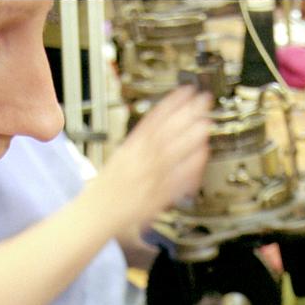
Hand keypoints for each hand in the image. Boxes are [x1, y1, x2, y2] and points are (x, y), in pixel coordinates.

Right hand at [92, 85, 211, 244]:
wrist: (97, 213)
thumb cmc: (109, 188)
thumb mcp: (122, 156)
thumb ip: (141, 143)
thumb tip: (161, 129)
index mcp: (130, 148)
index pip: (152, 120)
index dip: (171, 103)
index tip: (186, 91)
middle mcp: (139, 160)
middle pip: (166, 132)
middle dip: (186, 114)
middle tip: (204, 101)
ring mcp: (148, 177)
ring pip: (172, 152)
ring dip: (191, 136)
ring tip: (207, 122)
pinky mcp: (156, 196)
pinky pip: (176, 179)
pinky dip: (190, 167)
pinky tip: (202, 155)